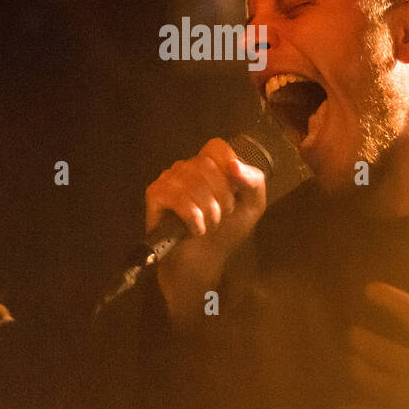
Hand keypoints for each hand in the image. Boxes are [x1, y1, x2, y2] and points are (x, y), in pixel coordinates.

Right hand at [145, 137, 266, 326]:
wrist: (204, 262)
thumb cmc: (226, 232)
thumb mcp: (252, 205)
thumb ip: (253, 180)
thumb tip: (233, 165)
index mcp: (210, 165)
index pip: (217, 147)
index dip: (229, 170)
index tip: (233, 194)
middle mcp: (187, 167)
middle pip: (207, 164)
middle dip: (221, 197)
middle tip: (221, 216)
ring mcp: (169, 179)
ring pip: (192, 180)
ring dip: (207, 210)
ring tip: (209, 225)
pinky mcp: (155, 194)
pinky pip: (175, 195)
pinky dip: (191, 215)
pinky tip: (195, 228)